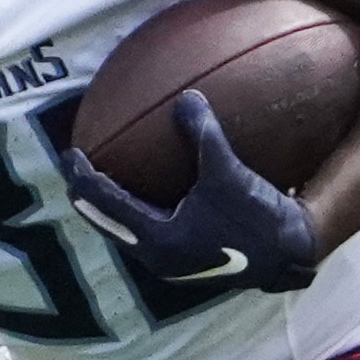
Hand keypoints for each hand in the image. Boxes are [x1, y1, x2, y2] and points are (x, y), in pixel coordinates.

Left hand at [61, 92, 318, 294]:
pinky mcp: (183, 260)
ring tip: (99, 180)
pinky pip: (144, 232)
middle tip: (74, 166)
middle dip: (87, 194)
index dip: (83, 176)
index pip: (104, 203)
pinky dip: (132, 211)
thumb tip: (187, 96)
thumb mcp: (229, 173)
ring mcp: (168, 263)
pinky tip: (143, 193)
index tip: (70, 153)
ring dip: (108, 206)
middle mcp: (155, 257)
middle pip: (104, 222)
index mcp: (157, 239)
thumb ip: (203, 135)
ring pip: (122, 231)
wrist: (289, 255)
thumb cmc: (258, 218)